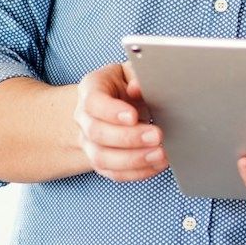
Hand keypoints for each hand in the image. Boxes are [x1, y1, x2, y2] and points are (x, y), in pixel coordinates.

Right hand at [73, 62, 167, 180]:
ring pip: (102, 159)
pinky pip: (115, 173)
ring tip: (160, 154)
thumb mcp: (130, 71)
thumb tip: (137, 87)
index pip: (94, 102)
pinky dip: (137, 172)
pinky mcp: (101, 161)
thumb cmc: (124, 84)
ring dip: (133, 160)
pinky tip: (157, 164)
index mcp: (90, 90)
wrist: (113, 102)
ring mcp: (89, 142)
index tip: (133, 116)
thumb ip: (136, 75)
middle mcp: (84, 118)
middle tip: (156, 135)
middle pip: (97, 133)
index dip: (112, 111)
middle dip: (129, 138)